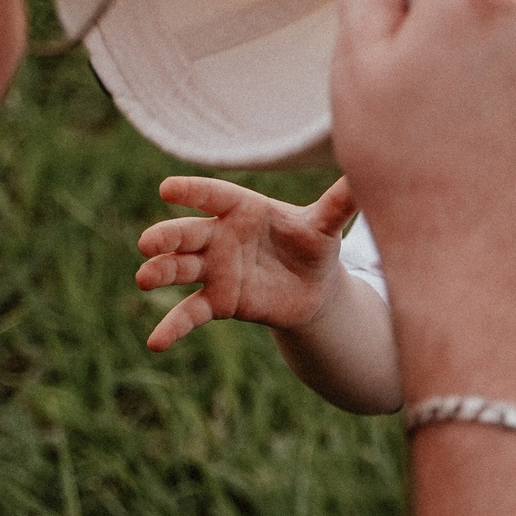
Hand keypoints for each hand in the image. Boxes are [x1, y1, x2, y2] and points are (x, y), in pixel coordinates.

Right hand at [134, 174, 357, 349]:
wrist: (314, 289)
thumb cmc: (314, 246)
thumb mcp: (328, 225)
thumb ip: (342, 202)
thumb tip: (371, 173)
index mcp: (244, 208)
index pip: (215, 196)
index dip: (193, 192)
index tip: (167, 189)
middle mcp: (222, 235)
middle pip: (188, 233)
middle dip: (167, 237)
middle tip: (147, 242)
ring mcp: (215, 269)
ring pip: (181, 269)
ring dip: (161, 272)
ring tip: (144, 278)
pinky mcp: (218, 301)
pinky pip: (191, 313)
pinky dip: (173, 327)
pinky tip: (155, 343)